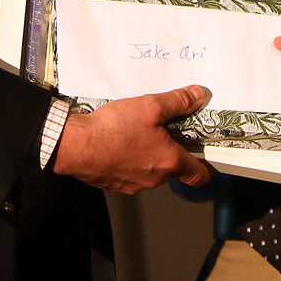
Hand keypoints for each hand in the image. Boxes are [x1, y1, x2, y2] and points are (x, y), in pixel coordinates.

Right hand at [52, 85, 214, 193]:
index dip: (206, 165)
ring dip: (149, 155)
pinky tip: (118, 142)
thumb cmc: (115, 128)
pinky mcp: (114, 184)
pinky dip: (129, 160)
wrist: (74, 146)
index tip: (204, 152)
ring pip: (150, 171)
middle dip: (172, 150)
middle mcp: (154, 179)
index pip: (200, 175)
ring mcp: (133, 185)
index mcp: (169, 162)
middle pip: (173, 169)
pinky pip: (129, 173)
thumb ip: (178, 101)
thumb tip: (200, 95)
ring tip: (138, 132)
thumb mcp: (150, 106)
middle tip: (165, 129)